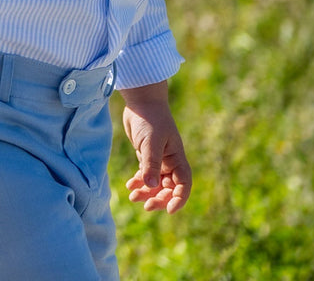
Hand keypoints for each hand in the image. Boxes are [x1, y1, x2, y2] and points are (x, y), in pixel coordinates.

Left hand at [119, 81, 191, 213]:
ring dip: (146, 192)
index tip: (169, 210)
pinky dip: (138, 183)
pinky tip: (129, 186)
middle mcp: (169, 161)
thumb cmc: (150, 118)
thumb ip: (151, 163)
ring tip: (133, 197)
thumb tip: (151, 186)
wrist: (141, 101)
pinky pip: (145, 176)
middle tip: (146, 206)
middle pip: (168, 188)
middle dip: (159, 199)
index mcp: (176, 157)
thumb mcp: (151, 141)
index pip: (184, 183)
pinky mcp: (146, 156)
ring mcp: (158, 159)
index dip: (179, 198)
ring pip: (155, 184)